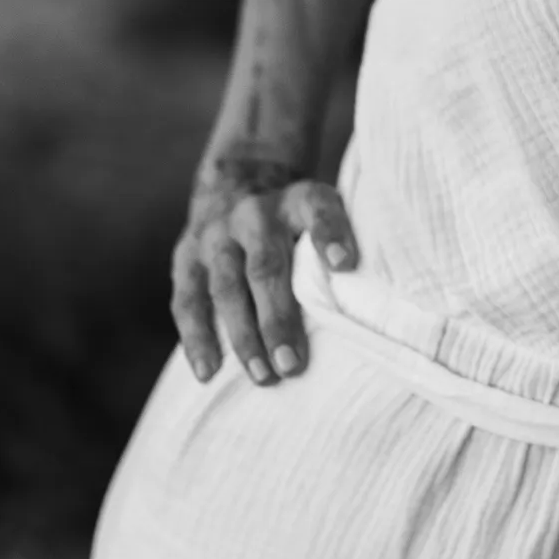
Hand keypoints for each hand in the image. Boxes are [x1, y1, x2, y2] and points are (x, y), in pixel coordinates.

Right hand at [171, 144, 357, 386]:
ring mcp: (215, 235)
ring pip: (225, 287)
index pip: (317, 210)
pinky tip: (209, 372)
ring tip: (262, 376)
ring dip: (242, 336)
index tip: (345, 264)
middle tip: (292, 364)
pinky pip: (188, 300)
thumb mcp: (324, 213)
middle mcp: (254, 213)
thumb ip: (341, 247)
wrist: (238, 182)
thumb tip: (373, 307)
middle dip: (278, 318)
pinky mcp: (185, 256)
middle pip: (265, 266)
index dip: (331, 234)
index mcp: (298, 199)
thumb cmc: (298, 220)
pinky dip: (197, 337)